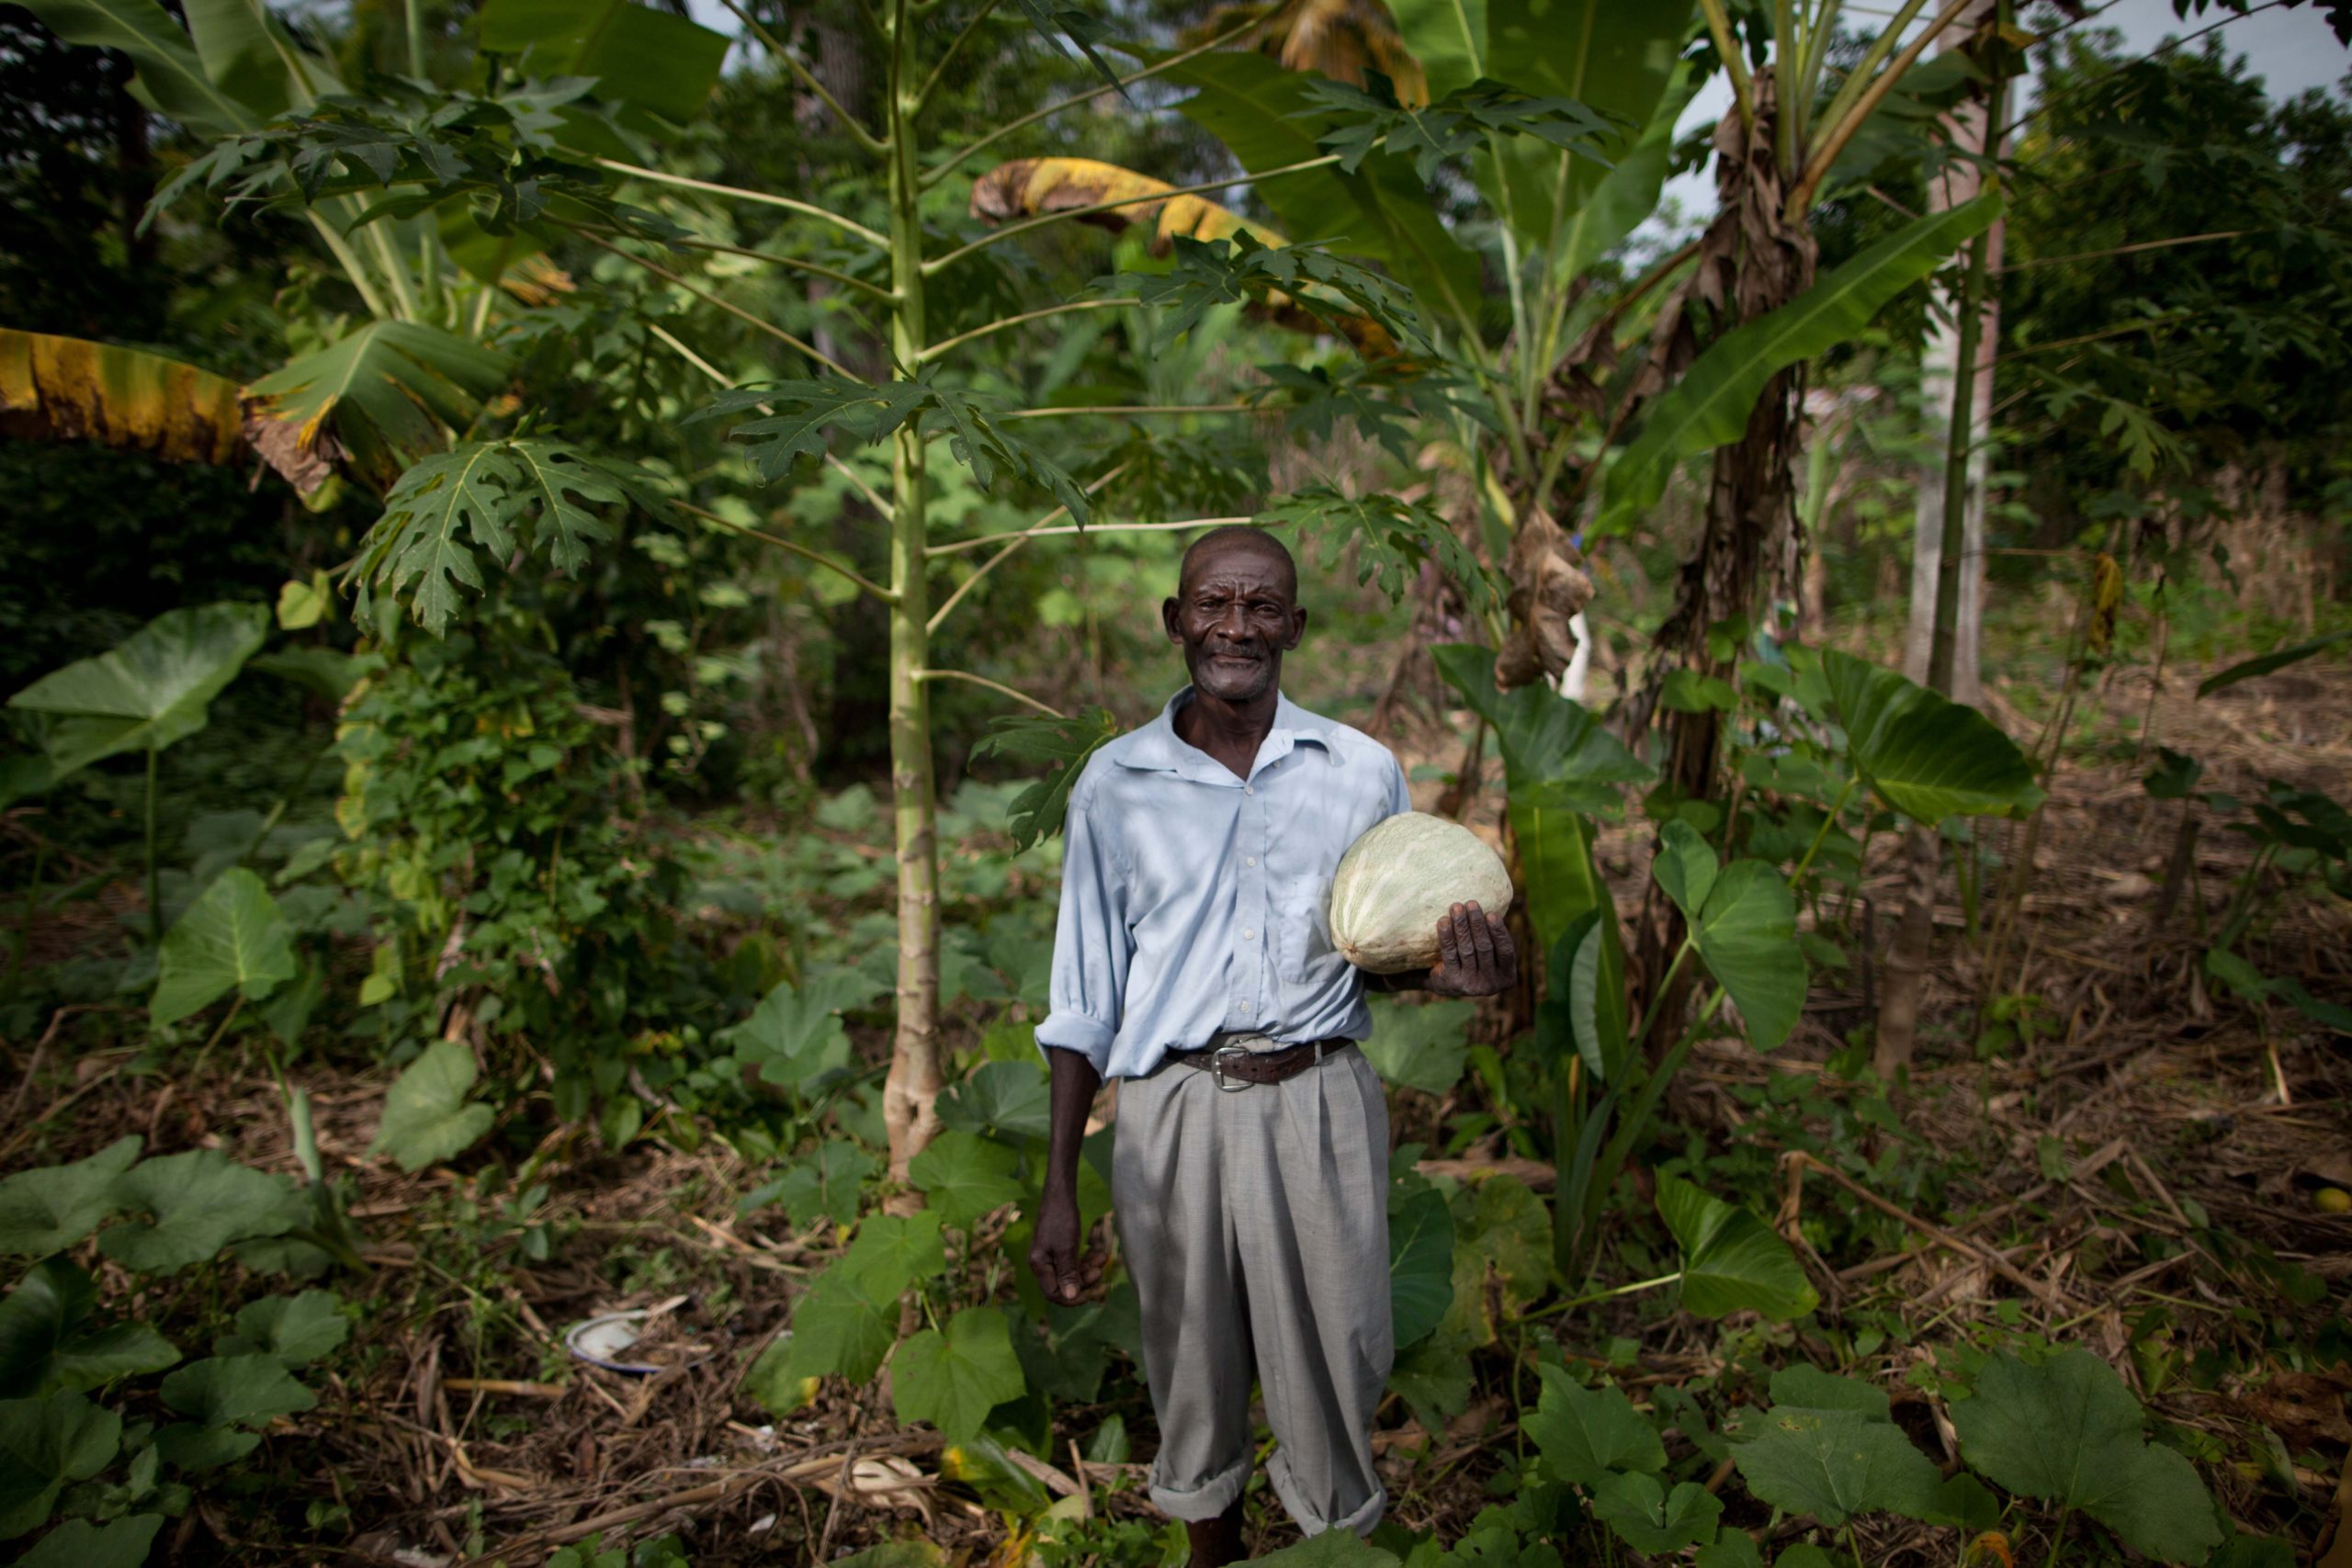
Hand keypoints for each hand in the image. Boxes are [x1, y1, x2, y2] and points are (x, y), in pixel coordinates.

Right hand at [1027, 1184, 1101, 1304]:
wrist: (1060, 1195)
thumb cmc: (1061, 1220)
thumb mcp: (1066, 1249)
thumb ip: (1068, 1274)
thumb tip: (1070, 1297)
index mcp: (1039, 1265)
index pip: (1053, 1293)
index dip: (1071, 1298)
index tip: (1090, 1294)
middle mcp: (1042, 1263)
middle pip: (1063, 1285)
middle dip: (1083, 1280)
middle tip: (1099, 1270)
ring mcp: (1050, 1256)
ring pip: (1071, 1273)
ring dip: (1087, 1269)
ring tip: (1102, 1258)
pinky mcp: (1058, 1248)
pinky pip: (1073, 1262)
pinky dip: (1085, 1260)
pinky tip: (1098, 1254)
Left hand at [1424, 901, 1517, 997]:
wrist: (1447, 984)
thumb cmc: (1475, 962)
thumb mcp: (1491, 958)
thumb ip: (1495, 940)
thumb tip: (1494, 903)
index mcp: (1506, 975)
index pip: (1506, 950)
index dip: (1499, 931)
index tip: (1491, 913)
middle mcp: (1491, 983)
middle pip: (1484, 948)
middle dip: (1477, 924)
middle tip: (1471, 903)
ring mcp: (1471, 984)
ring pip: (1467, 950)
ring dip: (1461, 926)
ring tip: (1456, 907)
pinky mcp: (1452, 982)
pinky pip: (1450, 955)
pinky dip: (1447, 936)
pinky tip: (1444, 922)